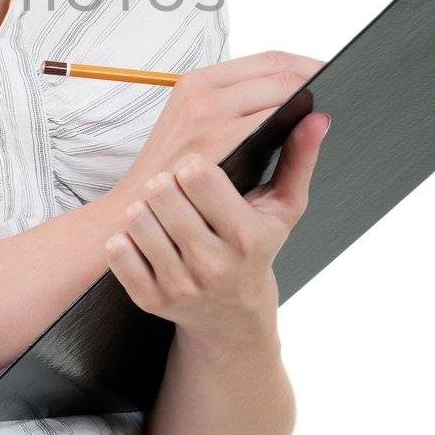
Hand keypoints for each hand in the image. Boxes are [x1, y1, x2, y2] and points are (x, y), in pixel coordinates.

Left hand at [104, 68, 330, 335]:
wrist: (232, 316)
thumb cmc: (256, 249)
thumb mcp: (282, 209)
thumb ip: (299, 159)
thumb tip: (317, 117)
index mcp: (246, 236)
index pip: (197, 174)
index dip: (192, 165)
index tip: (197, 168)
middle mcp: (213, 264)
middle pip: (162, 190)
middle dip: (167, 183)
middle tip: (177, 190)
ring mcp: (179, 285)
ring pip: (138, 217)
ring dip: (147, 210)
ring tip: (165, 215)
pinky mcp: (149, 300)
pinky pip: (117, 250)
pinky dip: (126, 240)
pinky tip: (148, 241)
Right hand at [113, 49, 326, 208]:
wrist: (133, 216)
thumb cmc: (176, 179)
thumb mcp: (207, 135)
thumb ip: (250, 112)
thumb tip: (309, 109)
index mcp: (200, 82)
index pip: (271, 59)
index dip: (309, 65)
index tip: (337, 75)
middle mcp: (200, 91)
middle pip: (279, 69)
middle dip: (316, 78)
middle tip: (345, 90)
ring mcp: (202, 114)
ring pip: (277, 89)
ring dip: (308, 97)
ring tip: (328, 109)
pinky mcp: (207, 143)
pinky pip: (266, 120)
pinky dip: (292, 121)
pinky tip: (304, 132)